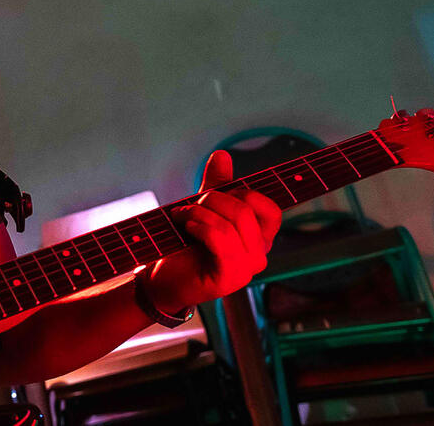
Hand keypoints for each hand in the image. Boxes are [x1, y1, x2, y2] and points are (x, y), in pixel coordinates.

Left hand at [145, 150, 281, 311]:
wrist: (163, 279)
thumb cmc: (186, 245)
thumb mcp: (203, 209)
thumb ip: (217, 184)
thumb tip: (222, 154)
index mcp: (259, 238)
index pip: (270, 208)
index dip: (244, 193)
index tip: (215, 194)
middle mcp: (259, 254)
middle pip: (244, 210)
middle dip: (211, 200)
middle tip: (188, 207)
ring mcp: (247, 269)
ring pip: (231, 223)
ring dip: (198, 213)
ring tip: (181, 217)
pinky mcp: (229, 278)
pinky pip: (220, 240)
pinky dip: (200, 227)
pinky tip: (187, 228)